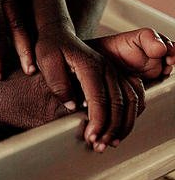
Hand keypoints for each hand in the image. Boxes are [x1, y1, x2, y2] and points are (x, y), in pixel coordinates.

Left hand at [35, 24, 145, 150]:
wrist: (58, 34)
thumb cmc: (50, 47)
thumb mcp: (45, 60)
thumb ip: (57, 83)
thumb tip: (72, 106)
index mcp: (89, 64)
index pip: (99, 97)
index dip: (97, 121)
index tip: (90, 137)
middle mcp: (106, 67)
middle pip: (117, 103)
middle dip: (110, 129)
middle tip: (98, 145)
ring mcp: (113, 71)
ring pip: (130, 101)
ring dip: (123, 126)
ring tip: (109, 142)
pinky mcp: (116, 75)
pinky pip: (133, 97)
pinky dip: (130, 116)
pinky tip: (119, 130)